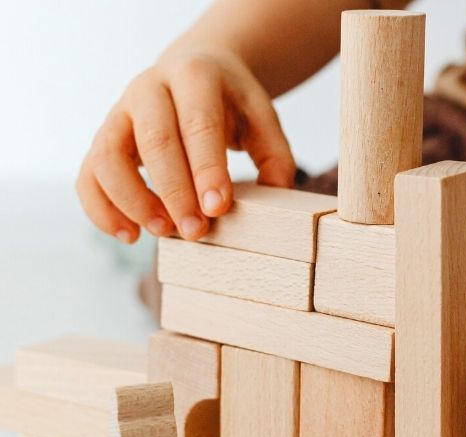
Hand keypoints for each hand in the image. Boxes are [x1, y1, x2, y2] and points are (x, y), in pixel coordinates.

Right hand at [76, 50, 295, 242]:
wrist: (194, 72)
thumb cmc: (230, 103)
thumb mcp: (260, 115)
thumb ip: (274, 152)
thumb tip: (276, 193)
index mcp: (194, 76)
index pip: (198, 124)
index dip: (207, 168)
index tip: (218, 207)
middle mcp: (149, 88)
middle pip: (154, 140)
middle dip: (174, 192)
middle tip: (196, 231)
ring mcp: (119, 113)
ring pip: (108, 156)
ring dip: (132, 201)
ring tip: (163, 232)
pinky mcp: (103, 139)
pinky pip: (89, 175)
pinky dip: (102, 209)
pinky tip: (130, 235)